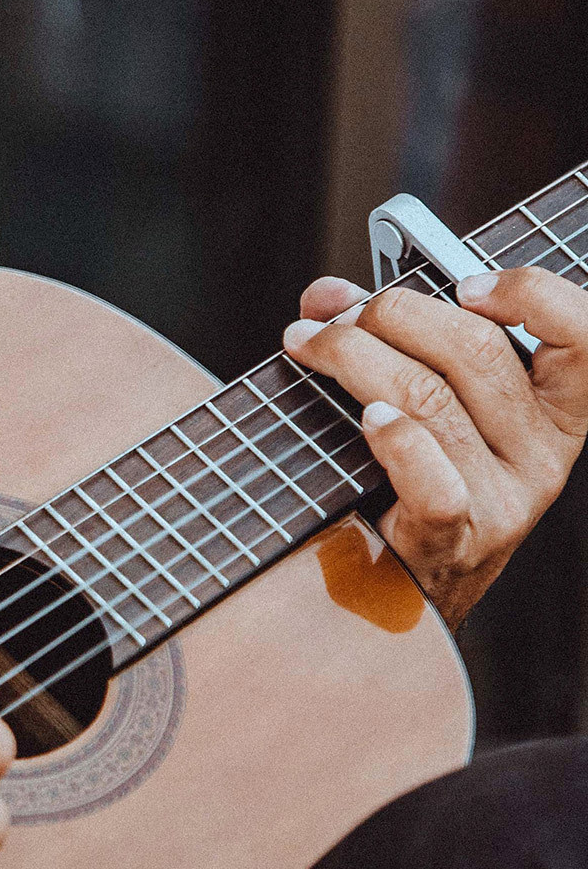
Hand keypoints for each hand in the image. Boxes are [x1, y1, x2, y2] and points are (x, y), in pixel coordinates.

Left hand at [282, 264, 587, 626]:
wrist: (404, 583)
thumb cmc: (416, 474)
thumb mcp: (432, 397)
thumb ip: (392, 336)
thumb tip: (328, 295)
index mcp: (557, 410)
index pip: (583, 335)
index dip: (530, 294)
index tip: (465, 284)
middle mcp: (544, 455)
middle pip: (476, 351)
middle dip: (392, 314)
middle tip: (335, 316)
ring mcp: (505, 502)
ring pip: (431, 400)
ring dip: (354, 358)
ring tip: (309, 346)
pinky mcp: (457, 540)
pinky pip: (431, 478)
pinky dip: (394, 440)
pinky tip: (365, 420)